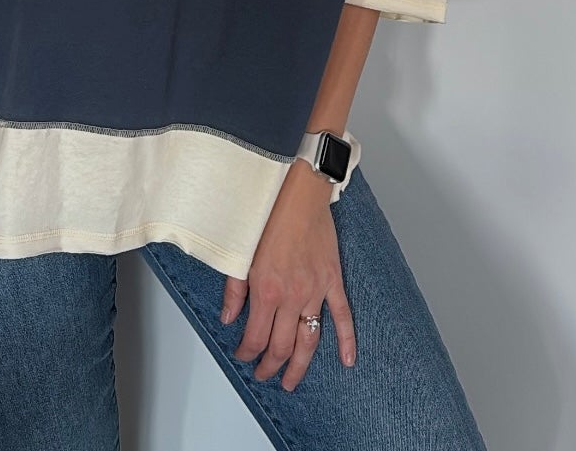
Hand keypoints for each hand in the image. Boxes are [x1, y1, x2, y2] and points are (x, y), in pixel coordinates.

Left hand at [220, 161, 357, 389]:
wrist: (298, 194)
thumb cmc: (268, 217)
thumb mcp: (242, 253)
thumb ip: (234, 289)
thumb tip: (228, 318)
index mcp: (267, 291)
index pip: (256, 337)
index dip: (247, 352)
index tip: (242, 355)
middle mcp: (292, 297)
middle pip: (282, 346)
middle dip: (271, 365)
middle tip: (264, 374)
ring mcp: (315, 291)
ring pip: (309, 340)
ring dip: (299, 365)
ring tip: (291, 381)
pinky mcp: (332, 281)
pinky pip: (343, 316)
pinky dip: (347, 340)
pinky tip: (347, 361)